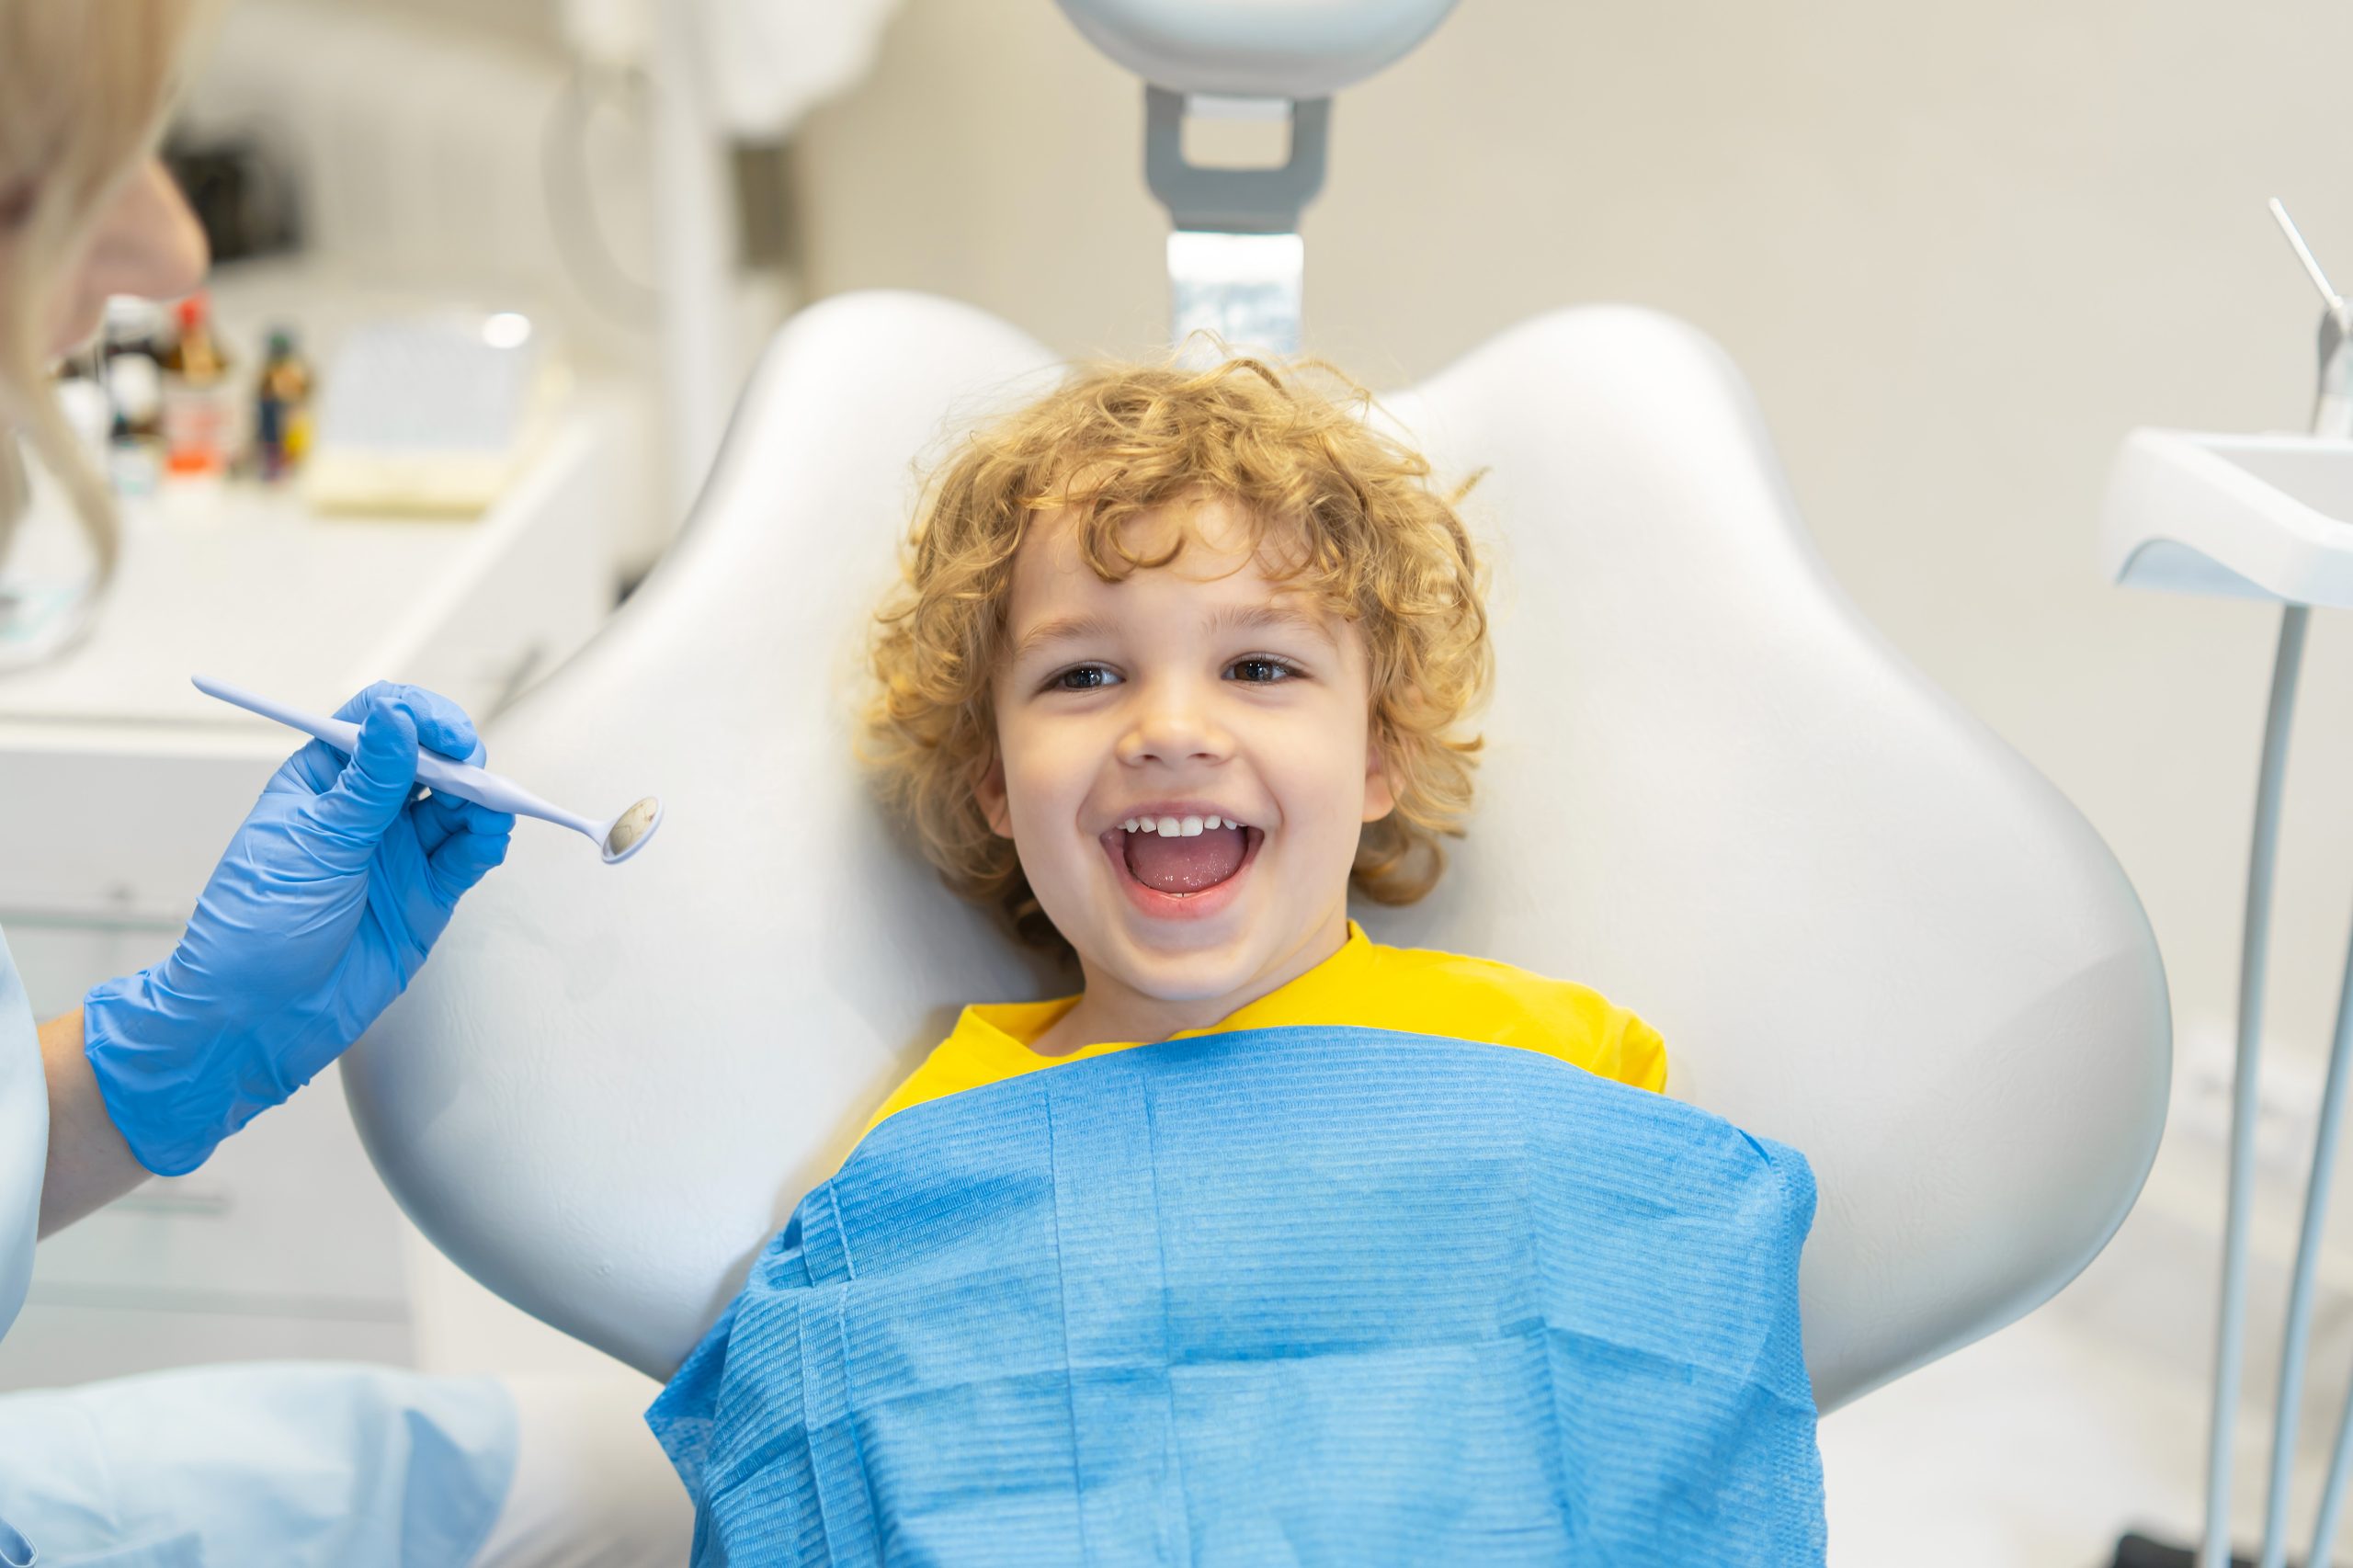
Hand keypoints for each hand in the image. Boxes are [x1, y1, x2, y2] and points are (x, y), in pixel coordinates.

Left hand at [82, 683, 516, 1174]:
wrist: (254, 1019)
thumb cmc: (255, 927)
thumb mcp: (311, 844)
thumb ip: (367, 784)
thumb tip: (397, 718)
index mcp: (322, 782)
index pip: (375, 722)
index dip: (414, 716)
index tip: (441, 731)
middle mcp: (365, 811)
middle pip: (428, 758)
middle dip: (457, 757)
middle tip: (472, 770)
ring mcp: (397, 853)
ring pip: (456, 805)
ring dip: (480, 799)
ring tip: (489, 809)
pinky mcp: (425, 895)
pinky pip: (467, 855)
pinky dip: (487, 840)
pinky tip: (490, 837)